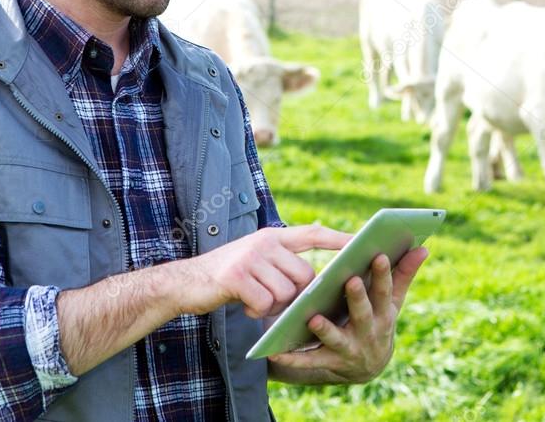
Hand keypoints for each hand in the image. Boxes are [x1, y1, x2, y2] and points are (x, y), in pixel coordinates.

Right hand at [172, 225, 351, 318]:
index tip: (361, 241)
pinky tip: (242, 305)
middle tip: (271, 299)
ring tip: (253, 300)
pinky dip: (256, 311)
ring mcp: (250, 257)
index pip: (312, 234)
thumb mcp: (256, 263)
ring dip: (273, 305)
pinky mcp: (237, 276)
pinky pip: (265, 302)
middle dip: (294, 295)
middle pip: (303, 275)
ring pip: (286, 291)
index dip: (337, 238)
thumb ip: (282, 266)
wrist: (184, 283)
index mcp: (272, 237)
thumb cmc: (227, 278)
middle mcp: (264, 241)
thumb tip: (312, 285)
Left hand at [267, 246, 429, 383]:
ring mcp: (349, 349)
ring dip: (326, 329)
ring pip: (336, 339)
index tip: (378, 254)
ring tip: (314, 318)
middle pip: (363, 314)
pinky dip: (293, 358)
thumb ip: (404, 274)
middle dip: (357, 298)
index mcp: (384, 314)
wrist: (367, 366)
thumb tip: (422, 247)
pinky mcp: (329, 363)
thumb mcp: (393, 301)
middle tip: (351, 280)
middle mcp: (369, 333)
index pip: (385, 292)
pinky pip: (310, 361)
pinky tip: (276, 350)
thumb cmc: (378, 320)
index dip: (383, 274)